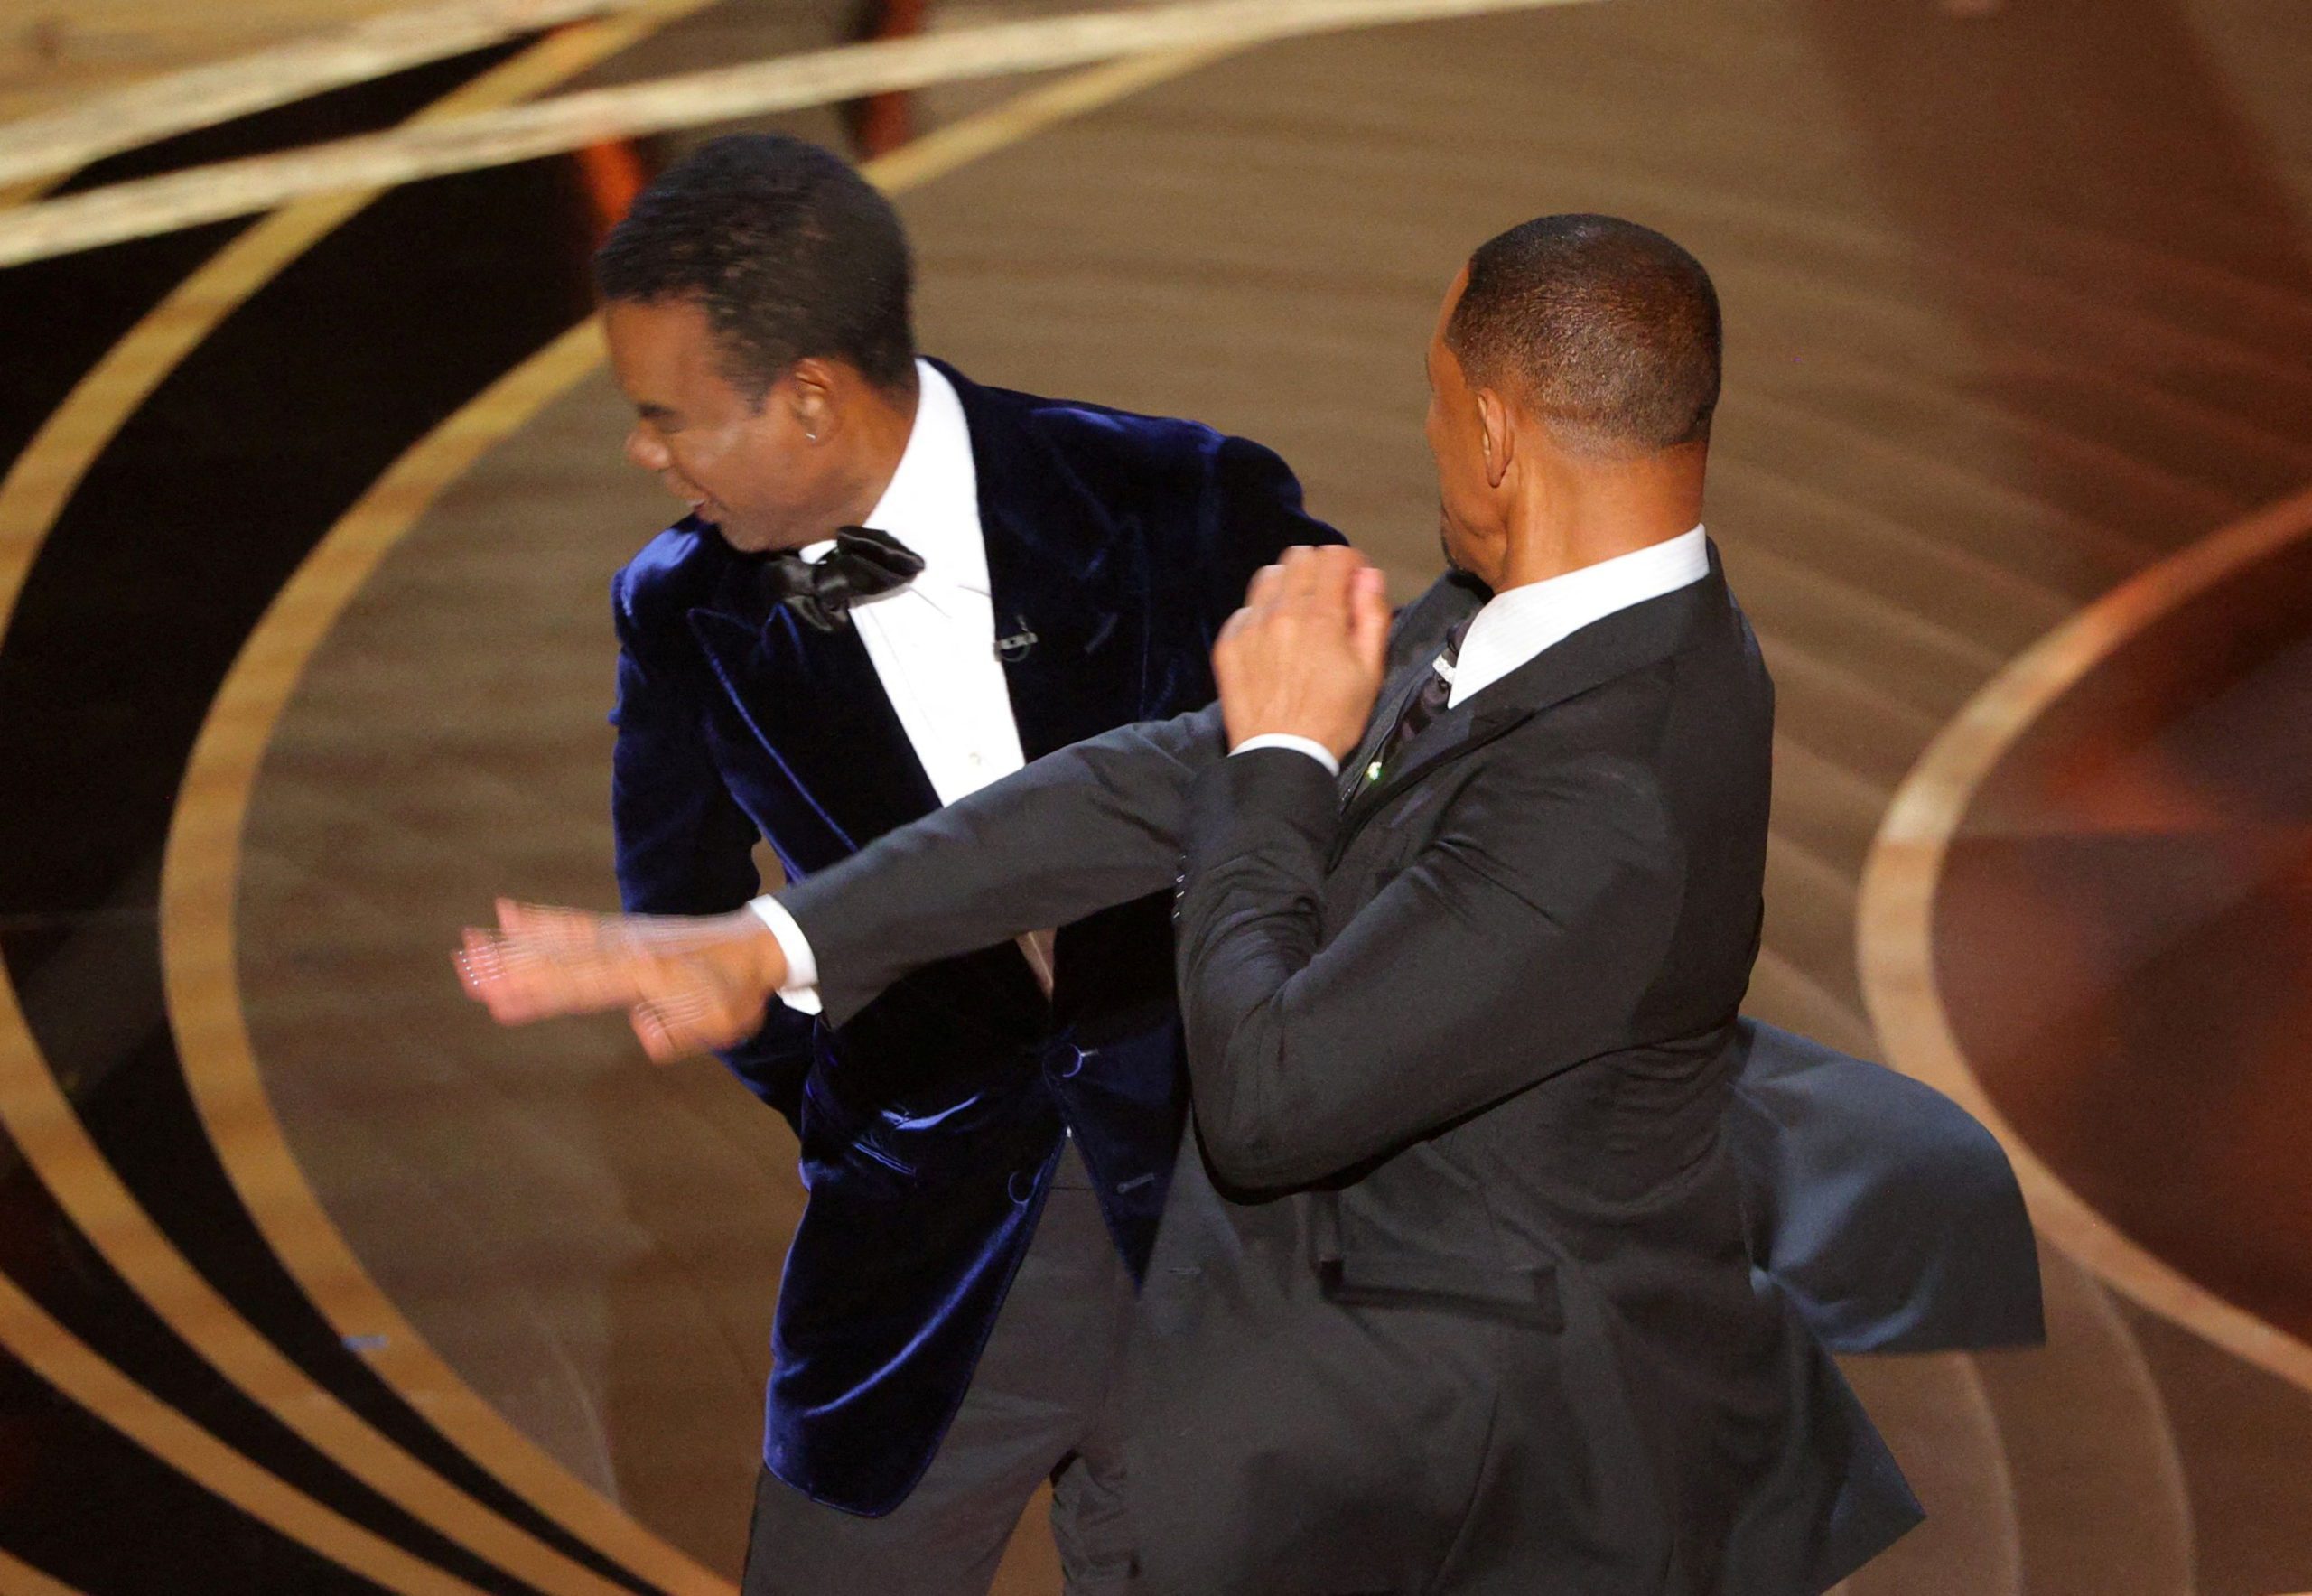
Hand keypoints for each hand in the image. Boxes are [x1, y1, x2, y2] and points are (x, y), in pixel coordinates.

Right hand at [456, 898, 788, 1062]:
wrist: (755, 946)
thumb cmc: (737, 992)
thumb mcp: (718, 1023)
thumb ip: (679, 1032)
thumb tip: (644, 1032)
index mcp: (646, 974)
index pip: (582, 986)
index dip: (538, 993)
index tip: (498, 999)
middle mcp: (626, 949)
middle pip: (559, 960)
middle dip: (511, 968)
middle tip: (465, 971)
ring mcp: (622, 935)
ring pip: (558, 939)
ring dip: (513, 944)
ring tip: (469, 944)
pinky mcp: (622, 931)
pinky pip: (575, 924)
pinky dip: (540, 919)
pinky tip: (507, 913)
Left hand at [1213, 545, 1390, 759]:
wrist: (1281, 755)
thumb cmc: (1333, 718)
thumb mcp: (1371, 671)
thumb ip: (1372, 616)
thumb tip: (1369, 576)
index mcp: (1321, 617)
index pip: (1333, 556)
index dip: (1349, 564)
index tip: (1353, 582)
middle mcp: (1281, 613)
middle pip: (1299, 557)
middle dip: (1319, 569)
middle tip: (1328, 596)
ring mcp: (1250, 627)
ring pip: (1269, 576)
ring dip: (1288, 585)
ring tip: (1298, 614)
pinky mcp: (1228, 644)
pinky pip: (1245, 609)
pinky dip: (1262, 615)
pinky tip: (1273, 640)